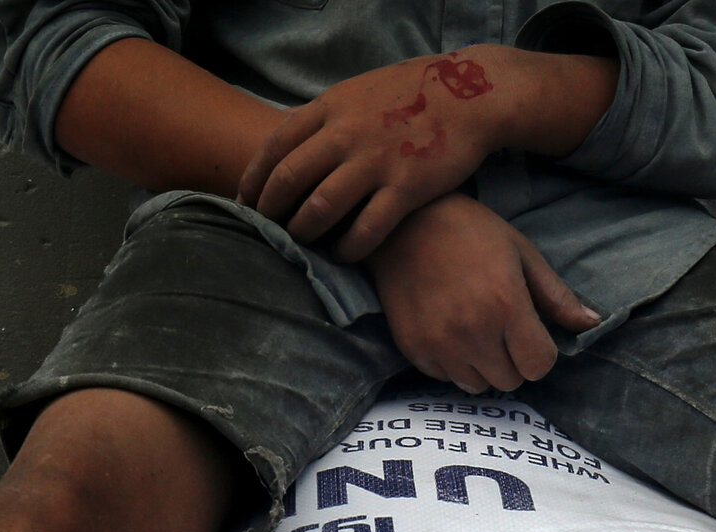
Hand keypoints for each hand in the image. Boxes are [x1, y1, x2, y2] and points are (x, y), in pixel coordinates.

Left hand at [241, 46, 613, 263]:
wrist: (471, 94)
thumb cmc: (411, 94)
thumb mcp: (358, 93)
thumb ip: (325, 118)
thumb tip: (291, 147)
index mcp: (331, 107)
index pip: (275, 146)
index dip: (253, 179)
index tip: (245, 203)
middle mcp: (347, 134)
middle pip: (289, 180)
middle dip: (271, 211)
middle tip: (267, 230)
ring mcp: (376, 162)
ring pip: (321, 208)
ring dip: (304, 232)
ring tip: (301, 242)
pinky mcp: (406, 188)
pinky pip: (366, 230)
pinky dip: (348, 248)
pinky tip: (343, 255)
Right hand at [368, 194, 600, 393]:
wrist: (403, 224)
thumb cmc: (469, 232)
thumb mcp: (521, 253)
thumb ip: (556, 295)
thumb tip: (592, 323)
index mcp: (506, 305)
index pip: (539, 366)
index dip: (540, 353)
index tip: (530, 334)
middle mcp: (473, 331)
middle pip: (510, 381)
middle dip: (513, 361)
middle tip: (501, 329)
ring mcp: (440, 343)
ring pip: (478, 385)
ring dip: (483, 366)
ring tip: (474, 331)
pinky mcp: (414, 348)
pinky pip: (445, 377)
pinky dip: (452, 363)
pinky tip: (449, 330)